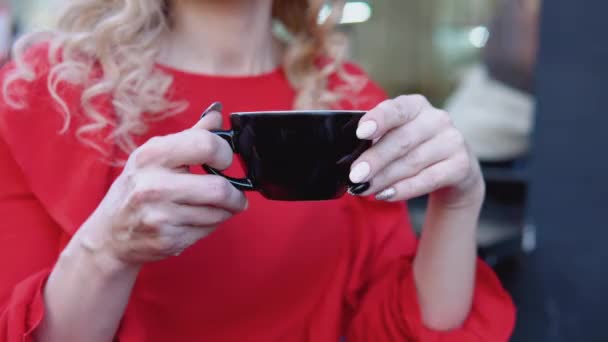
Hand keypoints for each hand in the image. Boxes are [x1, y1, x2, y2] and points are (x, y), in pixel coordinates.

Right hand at [81, 108, 247, 267]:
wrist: (109, 234)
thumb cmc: (137, 188)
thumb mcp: (156, 156)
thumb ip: (192, 135)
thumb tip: (217, 114)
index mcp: (153, 155)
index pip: (207, 145)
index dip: (225, 153)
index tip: (225, 161)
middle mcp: (153, 185)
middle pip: (219, 188)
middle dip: (235, 194)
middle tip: (234, 194)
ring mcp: (160, 216)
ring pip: (219, 212)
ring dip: (225, 211)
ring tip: (214, 207)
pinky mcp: (168, 240)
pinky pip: (208, 229)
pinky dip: (211, 225)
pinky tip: (196, 220)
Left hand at [349, 95, 483, 206]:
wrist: (455, 169)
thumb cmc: (413, 149)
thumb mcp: (396, 136)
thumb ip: (376, 140)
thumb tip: (350, 157)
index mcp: (415, 106)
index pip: (396, 109)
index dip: (378, 119)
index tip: (360, 133)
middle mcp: (437, 119)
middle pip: (401, 141)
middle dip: (375, 160)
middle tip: (355, 176)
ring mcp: (452, 141)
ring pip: (412, 162)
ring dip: (384, 179)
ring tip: (364, 189)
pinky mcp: (461, 165)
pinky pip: (428, 179)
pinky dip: (404, 189)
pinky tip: (385, 195)